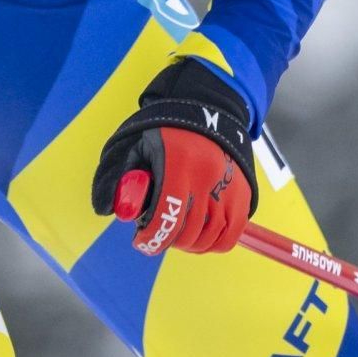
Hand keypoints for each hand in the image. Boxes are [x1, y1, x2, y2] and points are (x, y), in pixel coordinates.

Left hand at [90, 60, 257, 256]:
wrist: (209, 110)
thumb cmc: (167, 133)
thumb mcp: (139, 146)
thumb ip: (122, 178)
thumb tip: (113, 211)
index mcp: (179, 162)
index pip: (167, 214)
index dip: (152, 237)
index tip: (141, 242)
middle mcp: (208, 176)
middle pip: (189, 231)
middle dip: (168, 241)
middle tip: (158, 236)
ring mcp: (230, 186)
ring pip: (211, 237)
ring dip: (190, 246)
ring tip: (177, 237)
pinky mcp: (244, 192)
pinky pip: (232, 233)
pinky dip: (215, 244)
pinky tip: (200, 240)